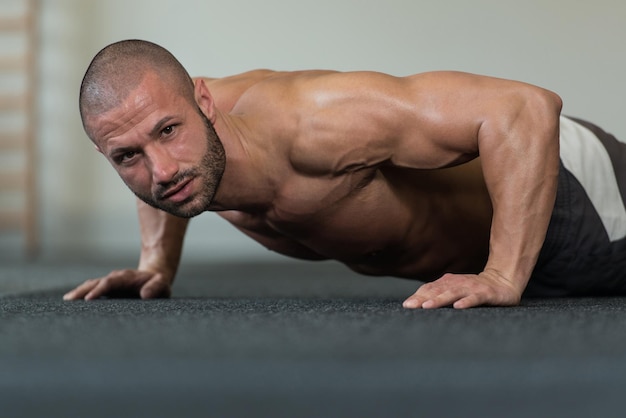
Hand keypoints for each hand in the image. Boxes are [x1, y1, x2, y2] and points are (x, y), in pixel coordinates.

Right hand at [63, 269, 171, 300]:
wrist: (154, 276)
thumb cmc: (158, 283)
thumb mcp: (162, 284)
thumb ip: (156, 287)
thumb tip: (145, 295)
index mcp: (126, 277)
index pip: (110, 282)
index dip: (99, 290)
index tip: (89, 299)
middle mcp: (114, 279)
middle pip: (96, 282)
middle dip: (83, 290)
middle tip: (69, 300)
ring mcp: (109, 284)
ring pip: (91, 285)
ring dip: (79, 292)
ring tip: (66, 301)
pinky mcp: (107, 290)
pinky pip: (92, 290)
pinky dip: (82, 295)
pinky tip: (72, 304)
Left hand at [402, 270, 521, 308]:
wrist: (503, 280)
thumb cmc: (474, 288)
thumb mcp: (455, 289)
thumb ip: (439, 293)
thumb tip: (418, 303)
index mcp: (448, 282)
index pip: (429, 289)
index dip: (417, 296)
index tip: (406, 305)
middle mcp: (457, 283)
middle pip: (437, 291)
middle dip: (423, 298)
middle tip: (410, 307)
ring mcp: (471, 288)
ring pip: (453, 293)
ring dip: (439, 299)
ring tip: (427, 306)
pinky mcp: (486, 294)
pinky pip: (474, 298)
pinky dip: (466, 302)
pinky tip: (458, 307)